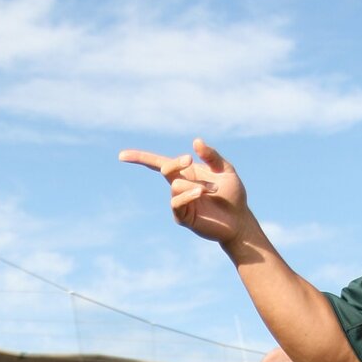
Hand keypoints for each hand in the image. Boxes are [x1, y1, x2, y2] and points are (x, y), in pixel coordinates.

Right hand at [118, 139, 253, 244]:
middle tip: (189, 160)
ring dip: (194, 184)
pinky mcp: (182, 217)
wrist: (239, 220)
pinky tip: (200, 192)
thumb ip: (211, 156)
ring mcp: (179, 202)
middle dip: (175, 163)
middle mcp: (179, 186)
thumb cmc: (232, 195)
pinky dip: (187, 194)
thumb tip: (196, 141)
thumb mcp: (225, 170)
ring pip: (174, 186)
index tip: (121, 156)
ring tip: (213, 189)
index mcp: (185, 173)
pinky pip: (177, 203)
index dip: (140, 158)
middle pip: (164, 169)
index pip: (159, 163)